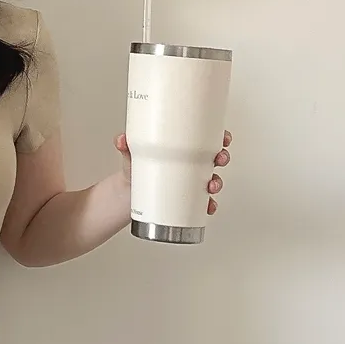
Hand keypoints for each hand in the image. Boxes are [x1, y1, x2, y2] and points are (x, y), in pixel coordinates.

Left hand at [114, 130, 232, 213]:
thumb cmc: (136, 169)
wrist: (128, 193)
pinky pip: (203, 203)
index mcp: (181, 149)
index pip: (206, 140)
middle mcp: (190, 165)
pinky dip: (208, 205)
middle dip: (222, 158)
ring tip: (211, 185)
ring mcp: (190, 183)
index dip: (219, 137)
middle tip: (219, 159)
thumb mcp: (131, 155)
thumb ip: (126, 146)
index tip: (223, 137)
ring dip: (217, 182)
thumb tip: (121, 139)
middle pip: (215, 159)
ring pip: (213, 180)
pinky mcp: (186, 200)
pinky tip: (208, 206)